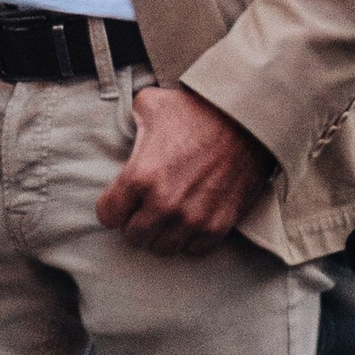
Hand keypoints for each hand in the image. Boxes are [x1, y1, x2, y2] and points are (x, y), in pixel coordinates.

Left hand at [95, 83, 271, 259]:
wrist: (248, 120)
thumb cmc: (199, 110)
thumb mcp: (152, 104)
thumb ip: (131, 119)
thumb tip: (127, 123)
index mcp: (140, 176)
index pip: (107, 215)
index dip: (113, 206)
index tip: (123, 201)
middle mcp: (164, 204)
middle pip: (133, 236)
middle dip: (136, 222)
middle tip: (146, 209)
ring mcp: (192, 219)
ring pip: (162, 248)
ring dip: (162, 234)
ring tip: (168, 217)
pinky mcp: (218, 226)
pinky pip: (194, 250)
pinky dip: (191, 238)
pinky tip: (191, 220)